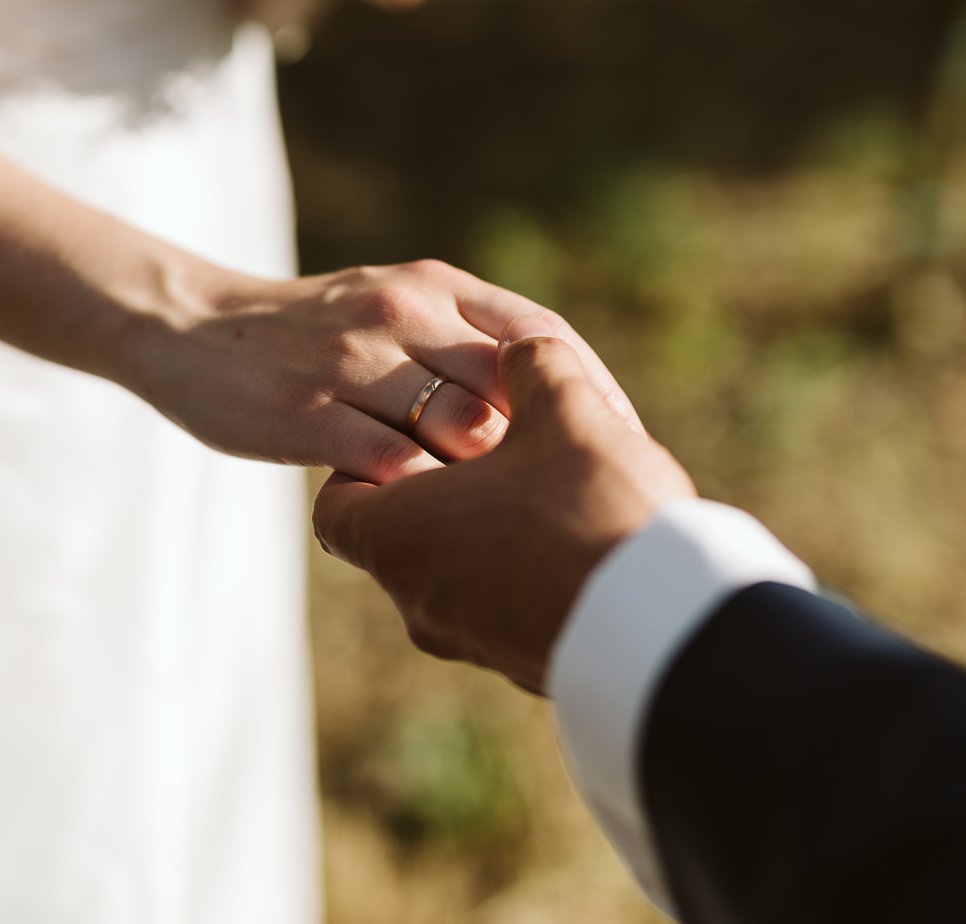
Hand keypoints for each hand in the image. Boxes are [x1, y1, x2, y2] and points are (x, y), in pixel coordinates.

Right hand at [118, 263, 637, 483]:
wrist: (191, 328)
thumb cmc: (308, 332)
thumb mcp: (391, 311)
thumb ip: (459, 345)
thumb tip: (549, 412)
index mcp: (431, 287)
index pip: (539, 333)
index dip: (594, 389)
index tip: (629, 445)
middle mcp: (400, 314)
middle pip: (511, 385)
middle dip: (559, 447)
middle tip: (597, 506)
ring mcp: (351, 362)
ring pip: (458, 427)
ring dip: (497, 483)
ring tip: (530, 535)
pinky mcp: (306, 413)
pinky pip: (389, 466)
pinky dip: (426, 502)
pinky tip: (443, 536)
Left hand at [313, 322, 694, 692]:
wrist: (669, 632)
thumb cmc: (594, 510)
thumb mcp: (564, 409)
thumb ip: (531, 361)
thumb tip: (520, 342)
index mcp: (398, 535)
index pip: (336, 498)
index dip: (374, 453)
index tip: (423, 424)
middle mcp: (416, 596)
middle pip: (396, 532)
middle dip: (440, 481)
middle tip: (493, 440)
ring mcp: (468, 639)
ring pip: (451, 570)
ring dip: (487, 524)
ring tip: (546, 478)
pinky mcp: (520, 662)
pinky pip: (500, 604)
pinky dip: (522, 565)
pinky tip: (577, 528)